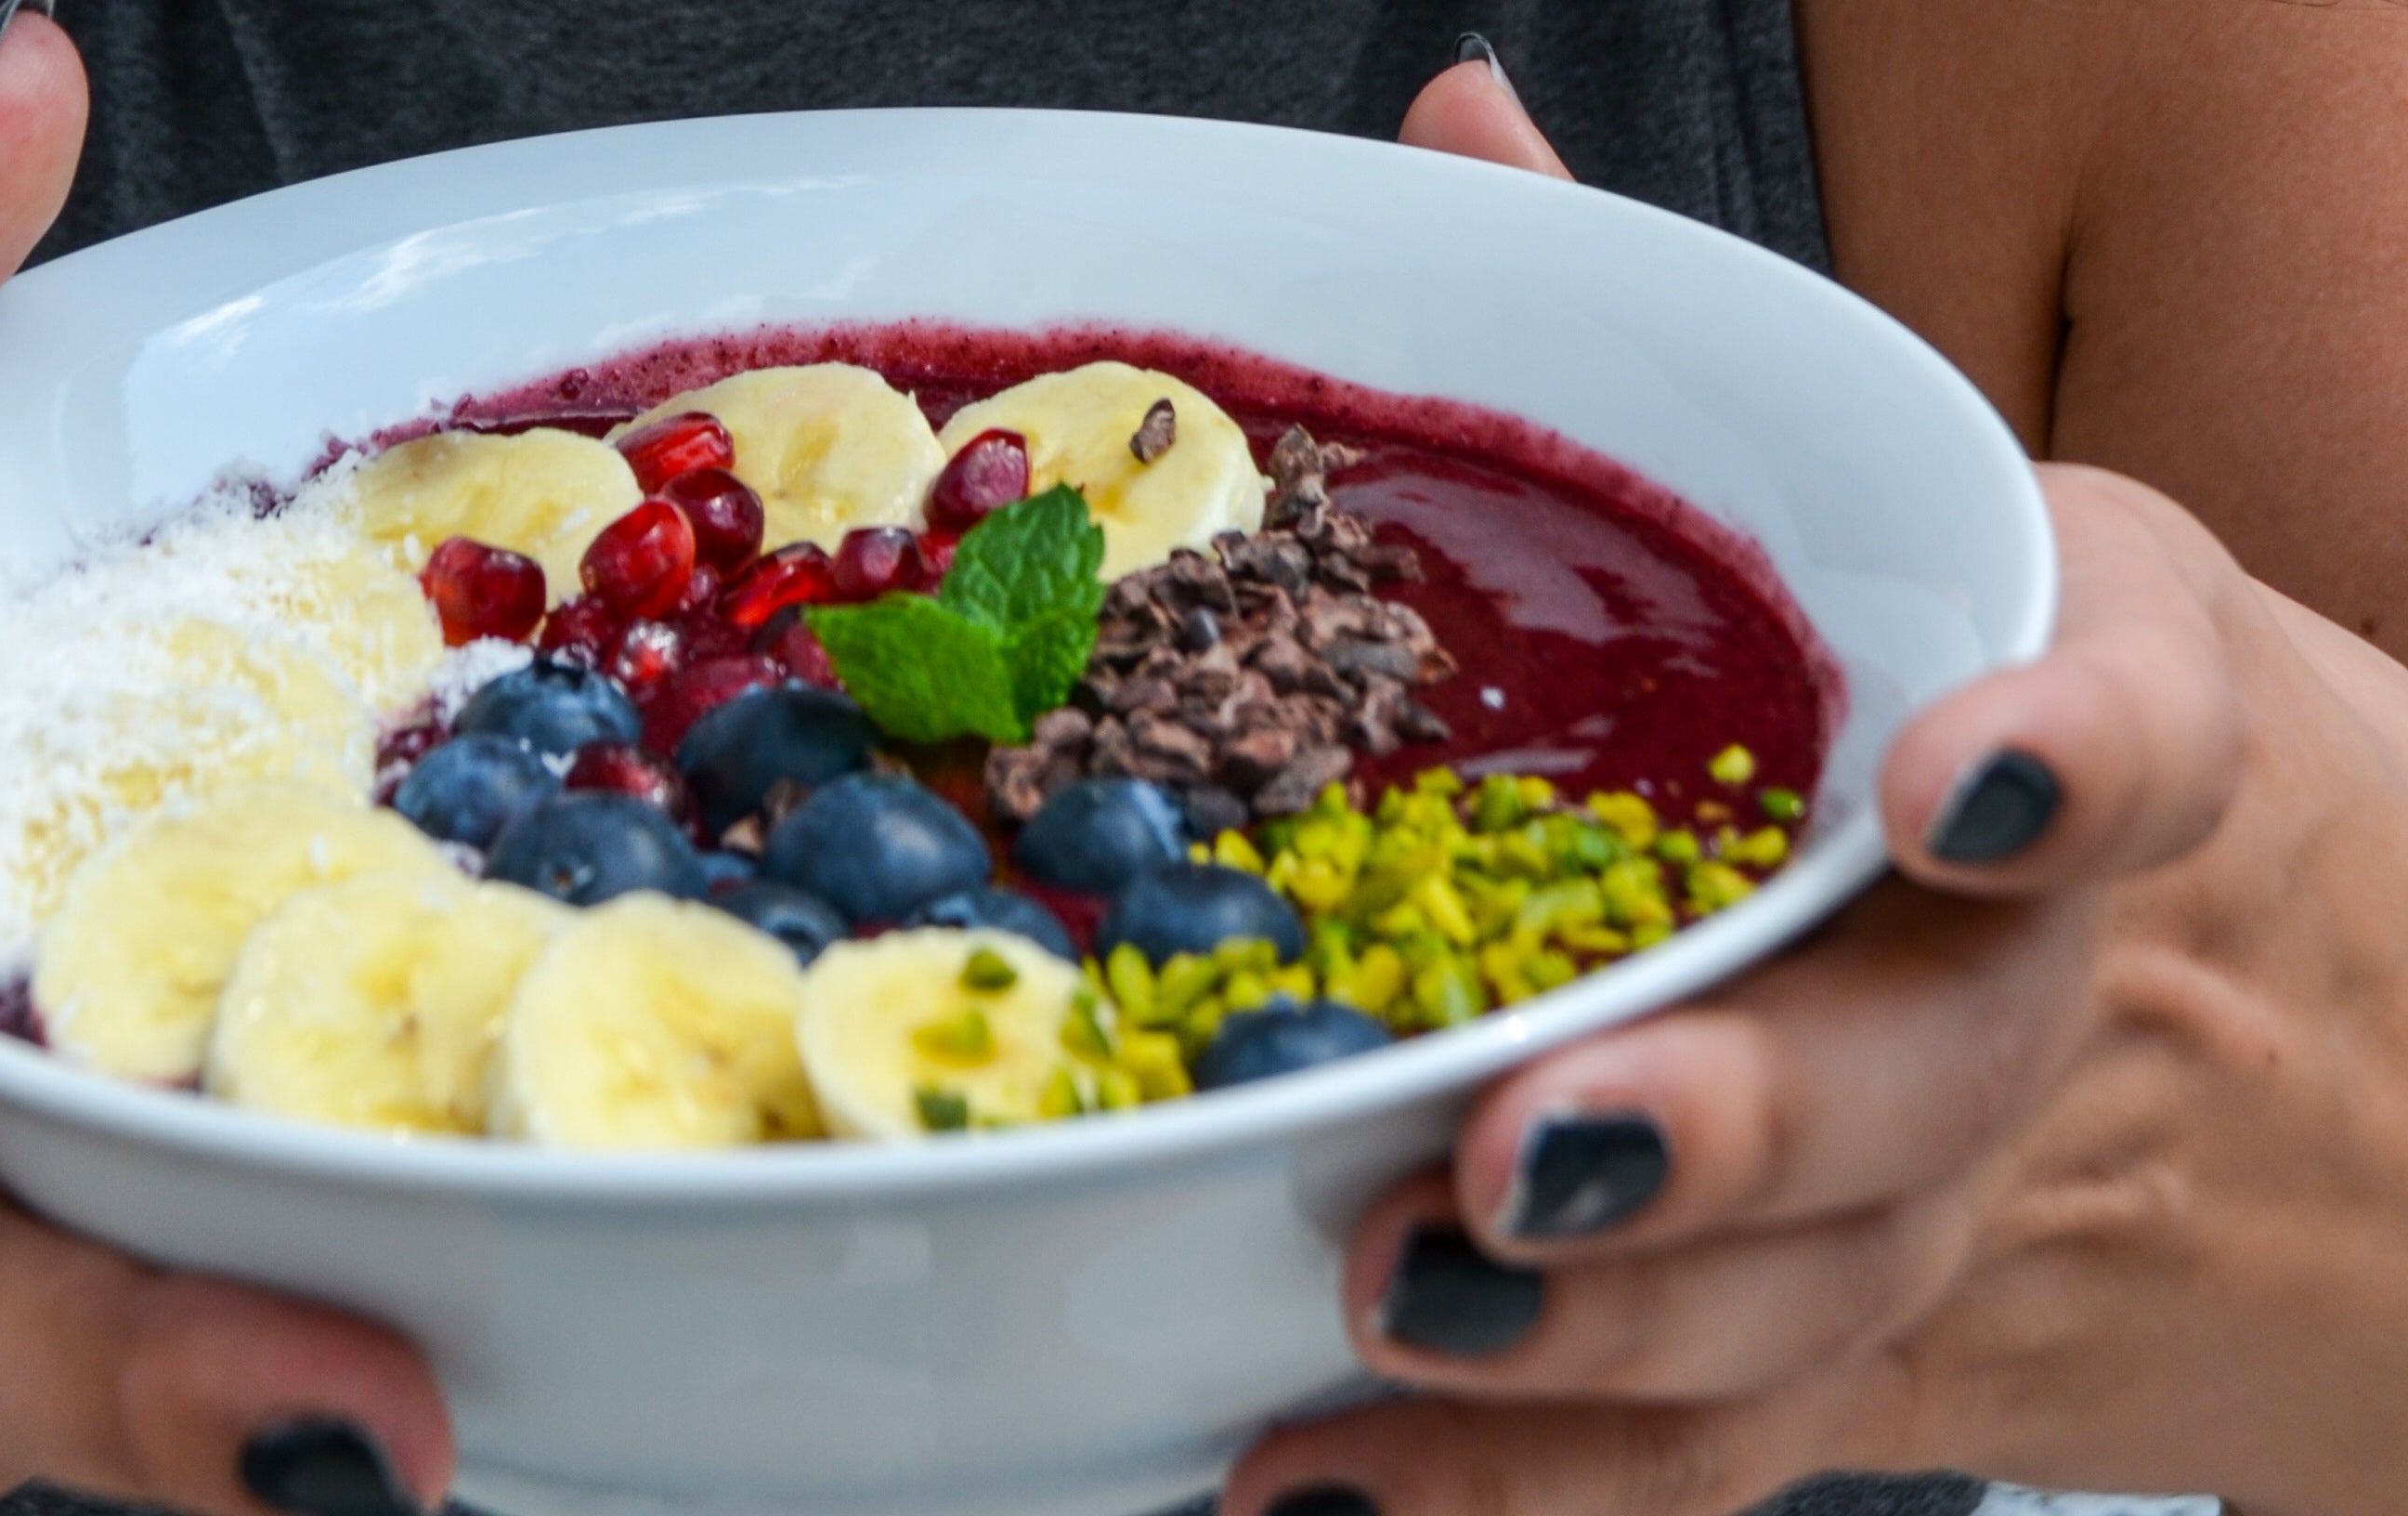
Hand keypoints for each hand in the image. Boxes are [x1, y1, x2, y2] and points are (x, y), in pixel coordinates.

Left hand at [1214, 55, 2407, 1515]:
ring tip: (1386, 1320)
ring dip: (1597, 1349)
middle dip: (1738, 1128)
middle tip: (1531, 1150)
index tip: (1968, 779)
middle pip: (1933, 1075)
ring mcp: (1985, 1204)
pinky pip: (1739, 1442)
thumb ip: (1731, 362)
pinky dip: (1535, 1492)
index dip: (2073, 759)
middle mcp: (2058, 990)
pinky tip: (1329, 1480)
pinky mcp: (1903, 1353)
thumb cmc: (2145, 772)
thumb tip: (1460, 133)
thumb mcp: (2010, 542)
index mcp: (2122, 732)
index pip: (2156, 733)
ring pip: (1820, 1305)